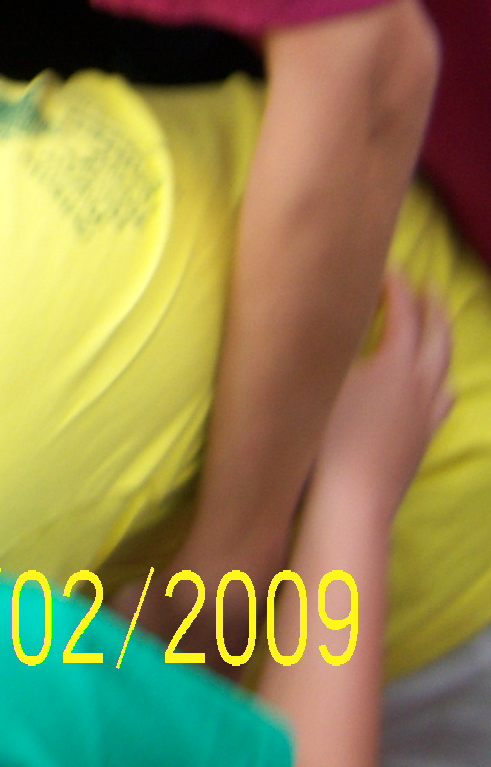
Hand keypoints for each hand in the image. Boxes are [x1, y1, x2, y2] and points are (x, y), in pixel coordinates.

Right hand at [312, 272, 453, 516]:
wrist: (353, 501)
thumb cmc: (328, 437)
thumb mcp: (321, 379)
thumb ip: (328, 339)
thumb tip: (323, 306)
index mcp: (396, 361)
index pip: (402, 310)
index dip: (393, 285)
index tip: (382, 265)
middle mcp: (421, 382)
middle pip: (436, 334)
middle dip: (432, 305)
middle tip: (427, 284)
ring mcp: (427, 412)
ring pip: (445, 365)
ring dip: (442, 338)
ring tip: (438, 326)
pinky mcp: (424, 436)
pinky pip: (444, 397)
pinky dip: (442, 377)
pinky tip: (438, 383)